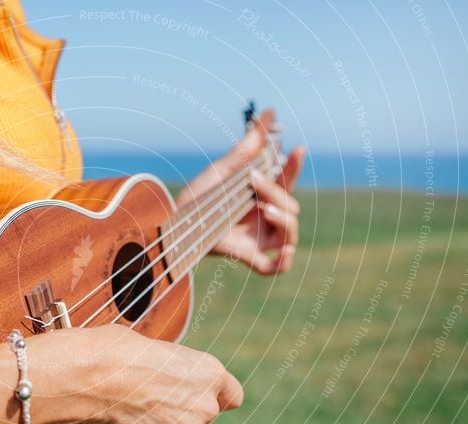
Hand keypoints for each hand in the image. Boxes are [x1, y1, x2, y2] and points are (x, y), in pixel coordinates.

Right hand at [79, 325, 243, 423]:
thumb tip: (152, 374)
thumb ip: (167, 367)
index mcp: (210, 372)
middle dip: (187, 421)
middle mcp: (207, 405)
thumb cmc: (116, 352)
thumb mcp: (155, 347)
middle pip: (209, 423)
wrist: (100, 375)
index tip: (187, 396)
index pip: (231, 395)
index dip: (212, 398)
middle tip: (153, 412)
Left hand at [176, 109, 305, 274]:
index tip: (296, 149)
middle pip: (291, 206)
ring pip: (290, 234)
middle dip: (277, 192)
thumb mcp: (225, 168)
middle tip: (253, 182)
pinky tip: (284, 253)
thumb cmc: (197, 194)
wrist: (172, 218)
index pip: (288, 181)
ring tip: (265, 210)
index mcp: (261, 195)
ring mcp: (257, 238)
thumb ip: (249, 146)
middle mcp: (263, 217)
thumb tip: (270, 112)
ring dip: (285, 220)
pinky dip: (283, 263)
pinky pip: (273, 267)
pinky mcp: (246, 256)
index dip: (294, 167)